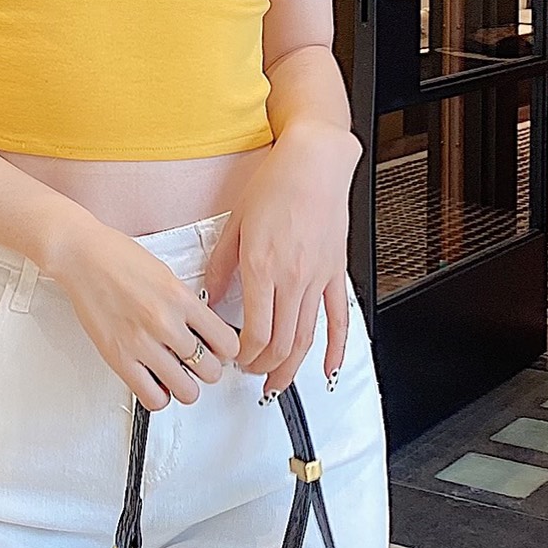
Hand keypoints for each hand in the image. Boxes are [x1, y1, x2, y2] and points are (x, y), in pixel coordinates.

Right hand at [45, 217, 243, 411]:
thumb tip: (203, 329)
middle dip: (207, 369)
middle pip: (211, 370)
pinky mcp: (118, 357)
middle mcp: (165, 322)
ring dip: (186, 386)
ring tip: (177, 375)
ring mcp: (142, 343)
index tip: (220, 350)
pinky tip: (156, 382)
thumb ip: (186, 304)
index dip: (227, 351)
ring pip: (186, 390)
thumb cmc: (117, 258)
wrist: (81, 256)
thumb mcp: (166, 274)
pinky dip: (159, 396)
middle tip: (198, 363)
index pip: (228, 342)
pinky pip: (152, 397)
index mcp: (182, 299)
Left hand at [202, 121, 360, 397]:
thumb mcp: (235, 223)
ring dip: (291, 368)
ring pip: (306, 339)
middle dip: (263, 367)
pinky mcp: (335, 273)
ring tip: (278, 384)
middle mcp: (291, 277)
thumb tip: (209, 297)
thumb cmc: (275, 184)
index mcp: (260, 267)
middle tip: (250, 374)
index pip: (254, 332)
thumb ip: (221, 266)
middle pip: (281, 343)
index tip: (233, 358)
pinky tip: (327, 369)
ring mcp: (317, 278)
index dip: (243, 355)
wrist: (314, 162)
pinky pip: (339, 319)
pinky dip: (335, 350)